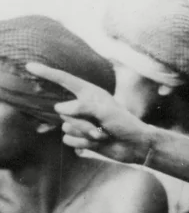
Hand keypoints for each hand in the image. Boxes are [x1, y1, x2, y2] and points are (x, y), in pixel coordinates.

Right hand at [25, 62, 151, 163]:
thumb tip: (60, 109)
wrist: (134, 146)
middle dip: (81, 123)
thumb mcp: (105, 111)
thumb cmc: (124, 124)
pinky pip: (69, 140)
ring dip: (85, 134)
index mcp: (89, 94)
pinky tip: (98, 143)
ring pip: (66, 127)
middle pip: (63, 112)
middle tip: (101, 128)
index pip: (64, 80)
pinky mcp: (80, 137)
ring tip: (102, 135)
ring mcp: (80, 122)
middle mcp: (82, 106)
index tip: (29, 66)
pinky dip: (84, 143)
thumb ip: (83, 106)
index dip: (47, 73)